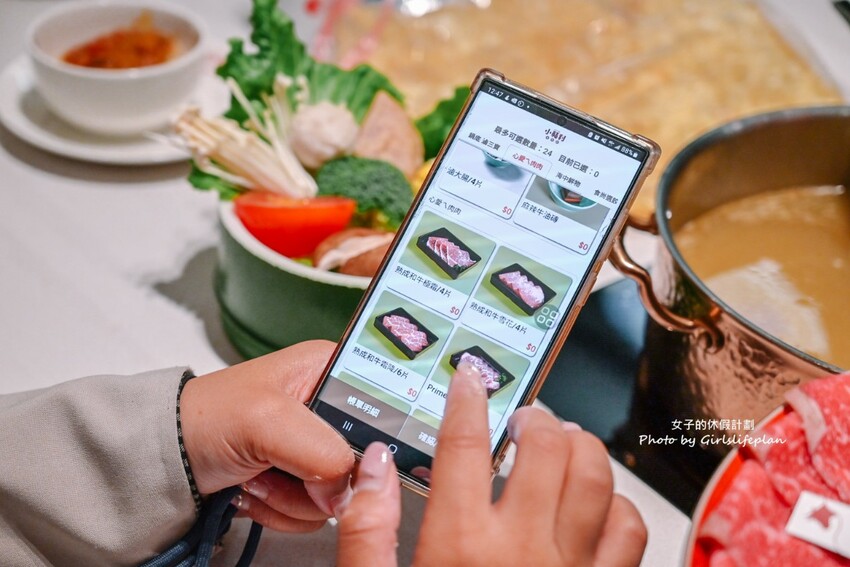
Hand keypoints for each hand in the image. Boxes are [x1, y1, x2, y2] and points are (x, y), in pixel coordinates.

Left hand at [180, 340, 353, 532]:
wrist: (166, 457)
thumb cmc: (206, 416)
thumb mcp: (268, 420)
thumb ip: (321, 449)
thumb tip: (349, 488)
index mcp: (332, 370)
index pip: (386, 405)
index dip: (372, 439)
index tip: (341, 456)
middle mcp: (330, 408)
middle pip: (364, 459)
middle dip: (317, 475)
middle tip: (280, 463)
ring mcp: (316, 447)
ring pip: (340, 493)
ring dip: (292, 495)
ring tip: (258, 470)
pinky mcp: (302, 478)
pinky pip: (316, 511)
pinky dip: (281, 508)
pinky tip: (255, 486)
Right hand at [335, 363, 646, 566]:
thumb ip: (368, 532)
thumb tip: (373, 466)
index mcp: (462, 545)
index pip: (465, 443)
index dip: (467, 399)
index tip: (468, 378)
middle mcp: (524, 549)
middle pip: (545, 445)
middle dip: (533, 414)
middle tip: (518, 415)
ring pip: (597, 475)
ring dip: (579, 445)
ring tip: (558, 440)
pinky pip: (628, 529)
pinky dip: (615, 501)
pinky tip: (592, 502)